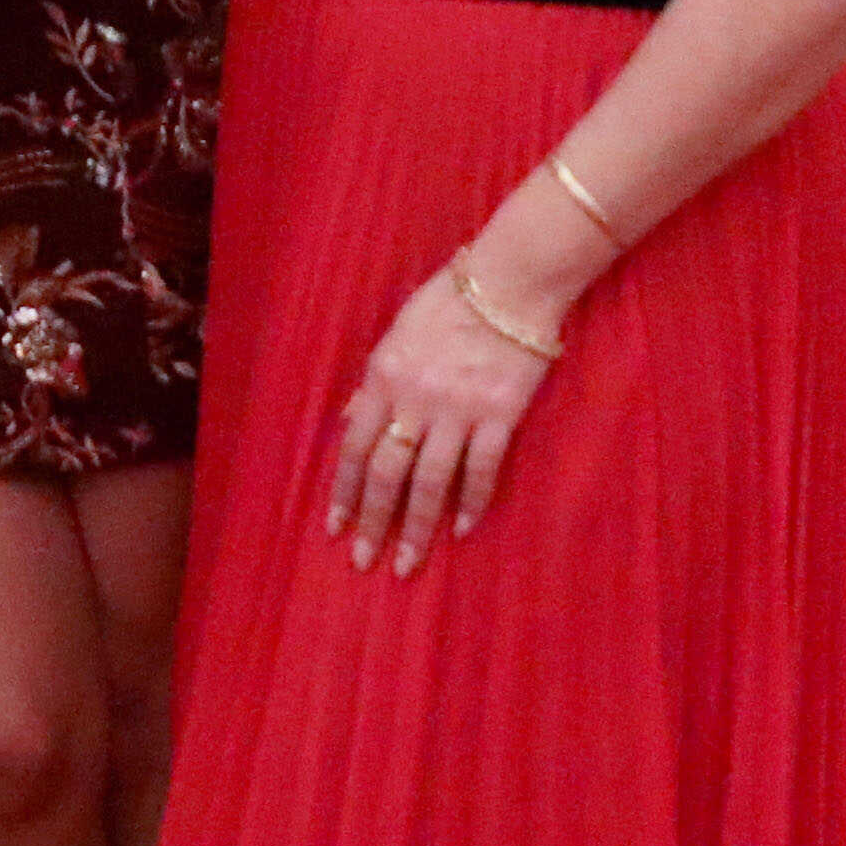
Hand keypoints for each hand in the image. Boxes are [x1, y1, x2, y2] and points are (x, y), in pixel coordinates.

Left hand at [326, 264, 556, 577]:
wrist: (509, 282)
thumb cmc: (448, 303)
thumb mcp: (395, 336)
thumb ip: (374, 383)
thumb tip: (350, 420)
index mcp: (383, 378)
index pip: (354, 447)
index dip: (344, 491)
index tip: (336, 528)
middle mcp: (414, 400)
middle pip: (387, 473)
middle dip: (373, 522)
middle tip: (364, 561)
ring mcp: (458, 410)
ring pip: (430, 481)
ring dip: (417, 527)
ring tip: (408, 563)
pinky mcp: (500, 415)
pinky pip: (481, 469)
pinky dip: (470, 502)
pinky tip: (461, 529)